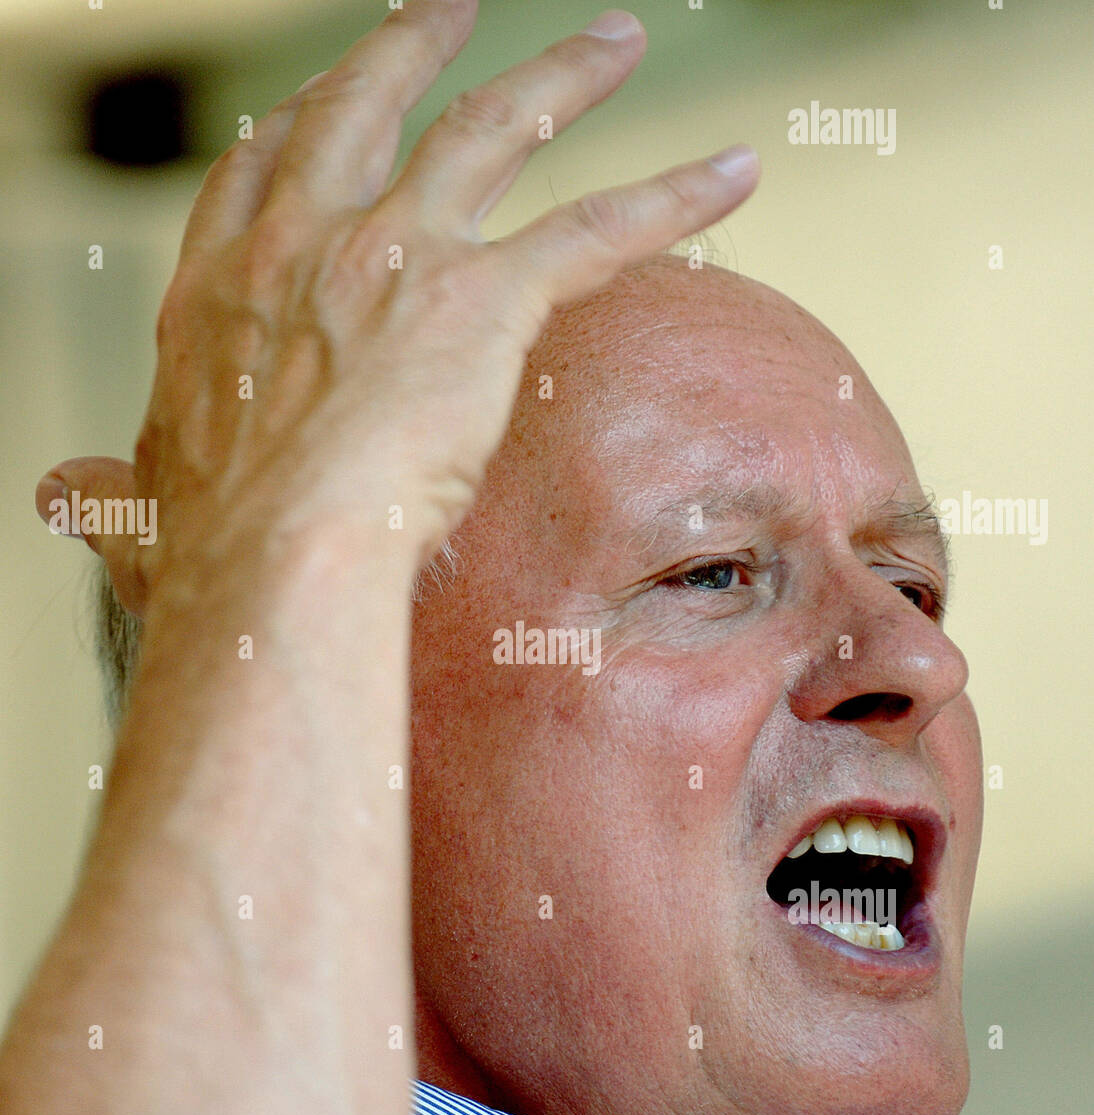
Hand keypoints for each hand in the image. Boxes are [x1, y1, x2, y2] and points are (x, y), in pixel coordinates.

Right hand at [34, 0, 758, 617]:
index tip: (319, 101)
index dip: (295, 129)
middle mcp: (305, 242)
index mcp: (222, 291)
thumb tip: (60, 495)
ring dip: (562, 75)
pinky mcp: (483, 298)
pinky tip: (733, 169)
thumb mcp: (139, 512)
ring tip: (613, 39)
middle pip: (365, 108)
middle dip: (413, 49)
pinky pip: (596, 229)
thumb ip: (116, 493)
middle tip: (453, 10)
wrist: (276, 560)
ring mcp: (395, 255)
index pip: (259, 176)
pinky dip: (672, 195)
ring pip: (493, 130)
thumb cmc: (207, 556)